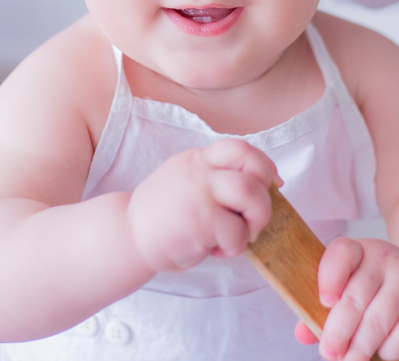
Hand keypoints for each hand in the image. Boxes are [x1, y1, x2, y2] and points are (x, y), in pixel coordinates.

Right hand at [127, 138, 280, 272]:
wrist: (127, 235)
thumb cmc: (162, 215)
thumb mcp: (185, 181)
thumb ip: (214, 176)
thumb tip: (261, 185)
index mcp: (198, 159)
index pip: (240, 147)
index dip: (264, 165)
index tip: (271, 184)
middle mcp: (200, 170)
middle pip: (253, 169)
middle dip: (265, 198)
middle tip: (254, 219)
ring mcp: (200, 193)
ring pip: (251, 195)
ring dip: (256, 221)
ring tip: (239, 236)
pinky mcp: (200, 221)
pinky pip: (237, 232)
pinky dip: (234, 247)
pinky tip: (215, 251)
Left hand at [301, 237, 398, 360]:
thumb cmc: (375, 289)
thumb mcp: (350, 286)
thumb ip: (322, 308)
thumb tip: (302, 333)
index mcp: (359, 250)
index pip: (342, 254)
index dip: (330, 277)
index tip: (324, 302)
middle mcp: (386, 259)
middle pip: (355, 299)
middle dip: (337, 333)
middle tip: (329, 353)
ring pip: (377, 324)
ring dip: (359, 349)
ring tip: (349, 360)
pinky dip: (386, 352)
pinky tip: (380, 350)